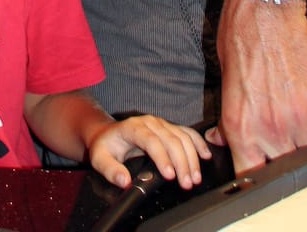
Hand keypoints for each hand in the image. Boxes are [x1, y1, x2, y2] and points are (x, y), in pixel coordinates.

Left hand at [88, 115, 210, 189]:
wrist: (108, 133)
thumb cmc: (106, 146)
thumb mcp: (100, 158)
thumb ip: (110, 170)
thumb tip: (124, 181)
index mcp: (132, 127)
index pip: (150, 140)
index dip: (162, 157)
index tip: (170, 175)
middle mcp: (149, 122)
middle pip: (170, 139)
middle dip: (182, 162)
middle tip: (187, 183)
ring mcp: (160, 124)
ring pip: (181, 136)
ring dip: (192, 157)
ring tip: (195, 177)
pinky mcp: (168, 127)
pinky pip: (187, 132)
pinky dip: (198, 143)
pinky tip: (205, 155)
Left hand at [209, 0, 306, 171]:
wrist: (264, 8)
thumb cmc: (239, 37)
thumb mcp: (224, 80)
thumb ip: (226, 117)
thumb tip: (220, 138)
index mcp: (239, 124)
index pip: (249, 175)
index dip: (253, 182)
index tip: (256, 178)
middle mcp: (270, 126)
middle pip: (283, 171)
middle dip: (280, 166)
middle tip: (278, 154)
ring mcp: (298, 116)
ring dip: (303, 155)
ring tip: (295, 143)